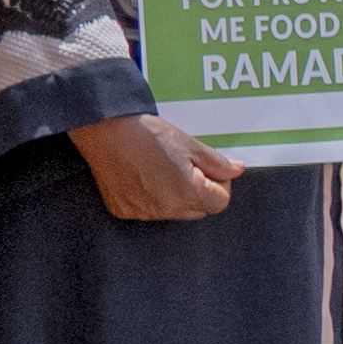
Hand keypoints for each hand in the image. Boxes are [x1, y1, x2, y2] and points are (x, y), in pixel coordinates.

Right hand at [70, 112, 240, 222]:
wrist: (105, 132)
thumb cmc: (148, 135)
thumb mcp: (191, 144)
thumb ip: (218, 163)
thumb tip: (237, 170)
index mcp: (187, 194)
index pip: (220, 203)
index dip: (220, 184)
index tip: (210, 168)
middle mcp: (165, 209)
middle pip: (198, 209)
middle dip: (201, 191)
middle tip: (188, 165)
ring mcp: (142, 212)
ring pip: (173, 211)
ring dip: (176, 195)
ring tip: (163, 167)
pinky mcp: (123, 209)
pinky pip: (148, 209)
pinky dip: (151, 197)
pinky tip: (144, 175)